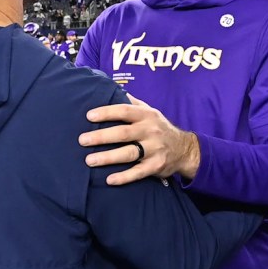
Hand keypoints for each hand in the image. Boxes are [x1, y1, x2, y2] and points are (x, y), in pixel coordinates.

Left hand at [79, 94, 200, 185]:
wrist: (184, 149)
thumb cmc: (159, 127)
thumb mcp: (150, 111)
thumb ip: (132, 102)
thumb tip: (111, 88)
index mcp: (146, 115)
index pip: (124, 111)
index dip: (107, 112)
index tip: (89, 116)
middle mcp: (150, 131)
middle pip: (123, 133)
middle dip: (101, 136)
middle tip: (82, 140)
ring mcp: (154, 149)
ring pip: (128, 153)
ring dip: (108, 157)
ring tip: (89, 160)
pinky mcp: (155, 166)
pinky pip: (138, 172)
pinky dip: (124, 177)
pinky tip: (109, 180)